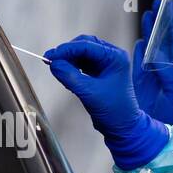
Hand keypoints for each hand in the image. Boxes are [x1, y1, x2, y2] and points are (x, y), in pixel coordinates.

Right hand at [46, 35, 169, 168]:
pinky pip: (82, 62)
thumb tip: (53, 63)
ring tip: (56, 67)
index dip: (66, 49)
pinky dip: (72, 65)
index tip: (50, 56)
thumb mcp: (89, 93)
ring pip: (82, 53)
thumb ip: (70, 76)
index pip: (87, 46)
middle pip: (84, 45)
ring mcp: (106, 63)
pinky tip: (64, 72)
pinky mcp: (99, 72)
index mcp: (115, 57)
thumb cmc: (113, 110)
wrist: (122, 127)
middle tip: (50, 60)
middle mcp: (112, 56)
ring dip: (68, 58)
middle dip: (67, 52)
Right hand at [132, 0, 172, 126]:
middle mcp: (167, 76)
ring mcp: (154, 81)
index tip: (169, 7)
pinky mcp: (141, 89)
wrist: (158, 145)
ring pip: (152, 52)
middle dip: (161, 24)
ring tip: (147, 16)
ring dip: (150, 34)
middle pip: (164, 44)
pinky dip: (140, 54)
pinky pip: (140, 66)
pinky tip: (140, 44)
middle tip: (157, 4)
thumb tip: (158, 55)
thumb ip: (169, 74)